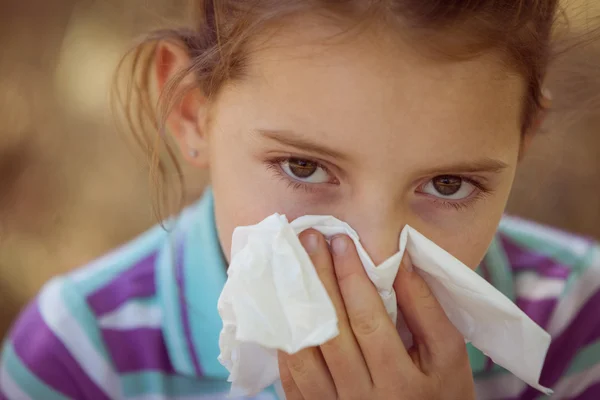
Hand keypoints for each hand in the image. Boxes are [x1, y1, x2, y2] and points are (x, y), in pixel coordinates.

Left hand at [278, 230, 474, 399]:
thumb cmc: (440, 395)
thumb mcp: (447, 356)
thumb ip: (426, 310)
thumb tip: (400, 261)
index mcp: (401, 383)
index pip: (368, 320)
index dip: (351, 277)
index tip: (341, 240)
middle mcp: (361, 398)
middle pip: (331, 330)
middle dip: (318, 277)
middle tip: (309, 239)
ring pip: (303, 351)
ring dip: (294, 302)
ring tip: (292, 264)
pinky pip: (291, 374)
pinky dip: (286, 337)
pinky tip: (285, 305)